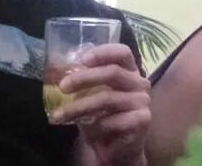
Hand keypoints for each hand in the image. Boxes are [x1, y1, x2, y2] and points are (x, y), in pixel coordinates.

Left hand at [53, 44, 150, 165]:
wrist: (113, 148)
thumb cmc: (101, 117)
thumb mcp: (89, 96)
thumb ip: (81, 82)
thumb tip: (58, 72)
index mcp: (129, 71)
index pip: (123, 53)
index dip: (103, 53)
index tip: (82, 60)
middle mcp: (139, 83)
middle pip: (113, 72)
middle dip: (84, 78)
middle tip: (62, 87)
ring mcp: (143, 101)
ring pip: (107, 98)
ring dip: (78, 107)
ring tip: (59, 116)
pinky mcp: (142, 120)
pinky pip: (113, 120)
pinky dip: (96, 125)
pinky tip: (89, 130)